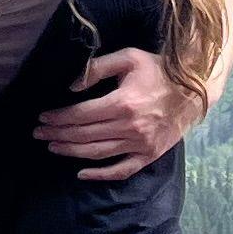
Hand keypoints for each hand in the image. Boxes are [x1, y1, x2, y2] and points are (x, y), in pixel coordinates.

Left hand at [38, 45, 207, 180]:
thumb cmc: (159, 71)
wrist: (194, 91)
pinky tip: (82, 174)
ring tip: (53, 147)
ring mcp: (140, 144)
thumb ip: (97, 68)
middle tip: (39, 134)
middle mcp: (129, 127)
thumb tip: (72, 86)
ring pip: (97, 153)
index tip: (43, 118)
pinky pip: (121, 170)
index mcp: (122, 103)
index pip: (80, 115)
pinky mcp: (149, 155)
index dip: (58, 118)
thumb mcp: (128, 58)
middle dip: (58, 134)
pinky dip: (100, 175)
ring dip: (71, 152)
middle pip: (84, 135)